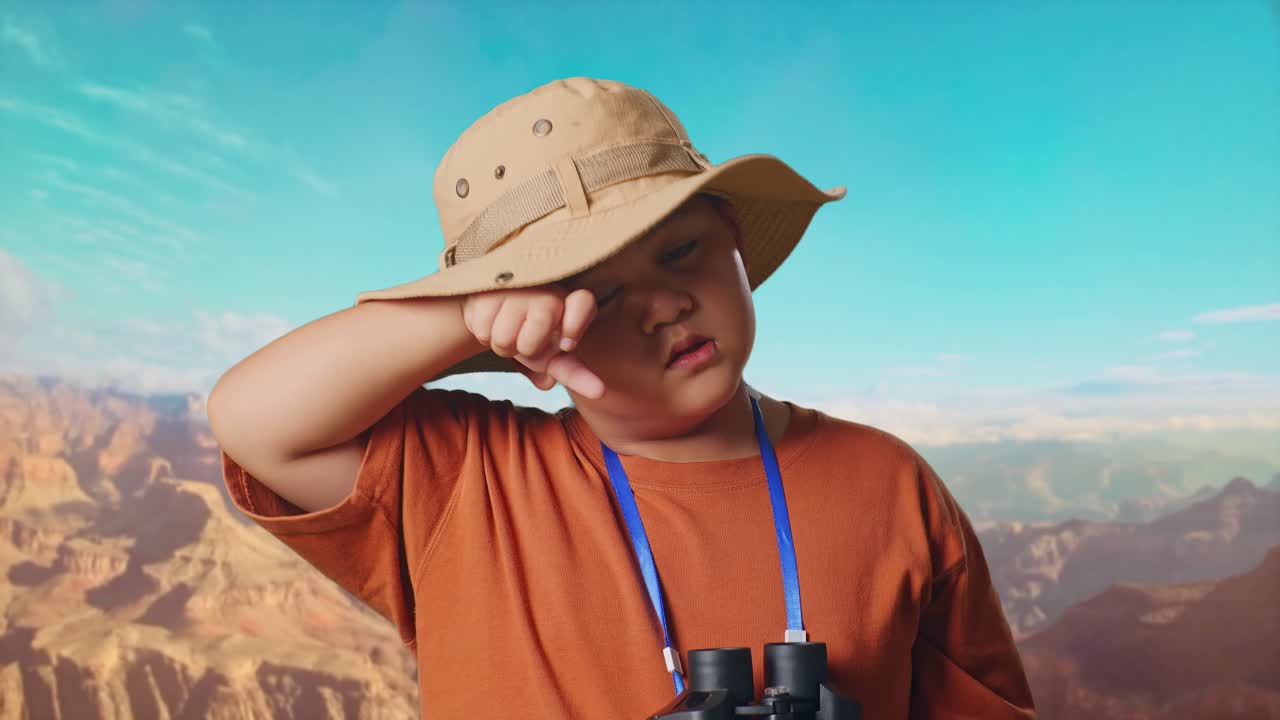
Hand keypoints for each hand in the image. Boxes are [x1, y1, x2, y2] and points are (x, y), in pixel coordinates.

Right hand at [461, 287, 604, 398]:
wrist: (495, 307)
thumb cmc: (532, 333)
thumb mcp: (555, 354)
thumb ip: (571, 372)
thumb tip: (585, 389)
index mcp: (574, 303)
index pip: (582, 304)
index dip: (575, 324)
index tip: (567, 345)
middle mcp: (549, 289)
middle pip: (531, 344)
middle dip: (523, 352)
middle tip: (525, 339)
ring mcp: (518, 285)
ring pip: (503, 340)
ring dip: (501, 345)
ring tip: (507, 327)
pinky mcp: (489, 285)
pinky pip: (482, 329)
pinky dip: (483, 334)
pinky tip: (492, 318)